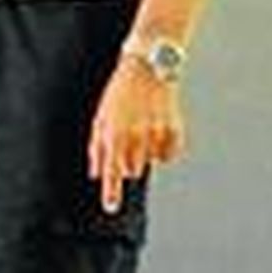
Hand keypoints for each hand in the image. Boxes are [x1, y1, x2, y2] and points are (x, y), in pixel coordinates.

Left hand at [87, 57, 185, 212]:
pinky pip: (169, 155)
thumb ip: (97, 148)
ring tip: (142, 128)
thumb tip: (96, 173)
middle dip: (127, 159)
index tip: (111, 207)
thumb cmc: (120, 91)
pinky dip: (163, 148)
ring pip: (150, 163)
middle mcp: (136, 137)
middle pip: (132, 170)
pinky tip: (157, 128)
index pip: (112, 171)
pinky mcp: (175, 131)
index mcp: (115, 133)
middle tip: (128, 137)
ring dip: (145, 153)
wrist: (148, 66)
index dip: (111, 192)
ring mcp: (157, 135)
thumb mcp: (101, 117)